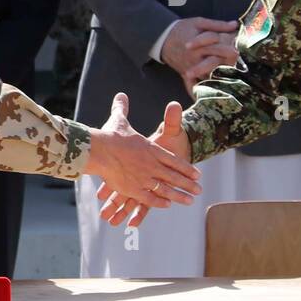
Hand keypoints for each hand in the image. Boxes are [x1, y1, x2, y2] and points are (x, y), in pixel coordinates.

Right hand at [86, 94, 199, 226]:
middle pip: (174, 176)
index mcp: (152, 149)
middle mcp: (152, 164)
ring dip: (179, 196)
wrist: (100, 150)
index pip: (174, 160)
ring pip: (166, 189)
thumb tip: (121, 95)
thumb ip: (123, 109)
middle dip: (188, 184)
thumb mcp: (120, 120)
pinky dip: (159, 202)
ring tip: (190, 201)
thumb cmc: (110, 135)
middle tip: (199, 190)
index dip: (186, 168)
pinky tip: (167, 205)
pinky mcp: (134, 189)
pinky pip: (149, 198)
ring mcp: (144, 178)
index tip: (196, 173)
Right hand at [160, 18, 237, 91]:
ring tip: (235, 78)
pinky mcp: (187, 75)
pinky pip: (195, 85)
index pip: (215, 46)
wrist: (163, 39)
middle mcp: (194, 58)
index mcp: (197, 44)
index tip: (239, 48)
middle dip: (226, 62)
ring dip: (220, 77)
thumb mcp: (198, 22)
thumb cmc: (182, 29)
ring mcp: (191, 68)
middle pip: (212, 62)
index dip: (228, 47)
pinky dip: (202, 91)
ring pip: (207, 76)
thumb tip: (234, 25)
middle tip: (238, 62)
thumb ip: (217, 25)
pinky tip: (213, 96)